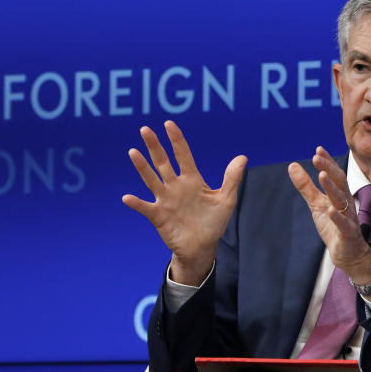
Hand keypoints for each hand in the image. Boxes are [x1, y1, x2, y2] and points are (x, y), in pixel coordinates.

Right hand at [123, 121, 246, 284]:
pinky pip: (146, 208)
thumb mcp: (226, 200)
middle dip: (155, 146)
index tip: (169, 124)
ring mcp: (165, 200)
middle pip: (163, 162)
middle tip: (145, 129)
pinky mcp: (159, 216)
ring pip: (152, 180)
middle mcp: (176, 187)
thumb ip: (232, 178)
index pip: (183, 155)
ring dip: (142, 167)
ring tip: (133, 152)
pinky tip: (127, 198)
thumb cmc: (213, 222)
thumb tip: (243, 157)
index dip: (176, 140)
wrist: (202, 247)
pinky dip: (136, 203)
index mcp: (192, 180)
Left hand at [288, 147, 370, 284]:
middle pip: (340, 182)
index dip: (327, 162)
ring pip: (341, 200)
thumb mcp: (316, 204)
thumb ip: (306, 186)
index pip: (335, 174)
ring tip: (322, 176)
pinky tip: (331, 210)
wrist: (348, 253)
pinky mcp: (347, 233)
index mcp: (339, 194)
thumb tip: (292, 165)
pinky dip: (337, 217)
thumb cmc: (334, 226)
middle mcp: (346, 203)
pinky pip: (343, 224)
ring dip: (332, 188)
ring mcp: (348, 218)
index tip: (318, 150)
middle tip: (317, 157)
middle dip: (329, 169)